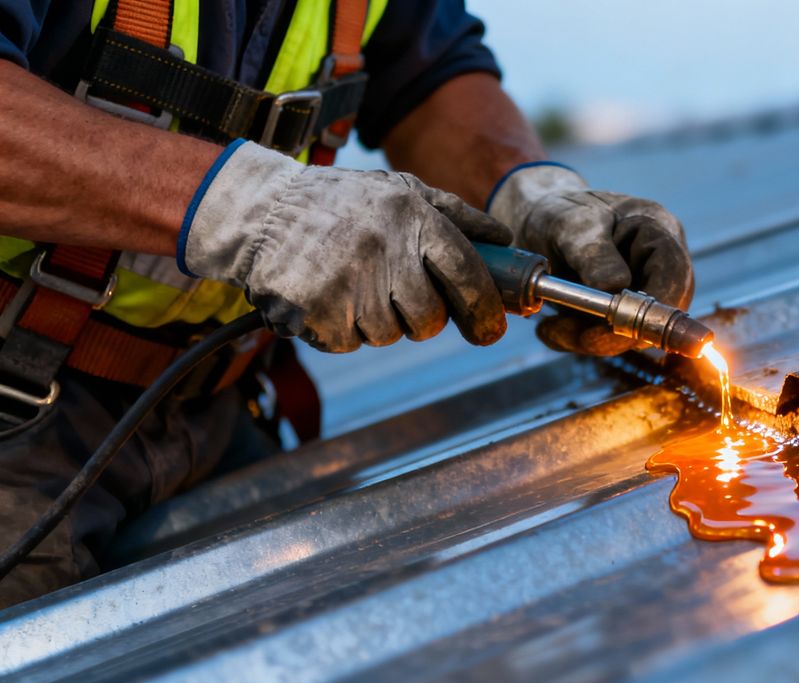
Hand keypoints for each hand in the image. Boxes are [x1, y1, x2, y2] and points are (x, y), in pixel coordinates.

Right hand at [183, 140, 512, 351]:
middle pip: (429, 319)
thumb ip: (456, 215)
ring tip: (354, 284)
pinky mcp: (317, 313)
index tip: (491, 328)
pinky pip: (351, 342)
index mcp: (412, 217)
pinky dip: (343, 328)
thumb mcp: (401, 190)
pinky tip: (329, 295)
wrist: (258, 212)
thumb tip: (505, 240)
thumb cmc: (340, 203)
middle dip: (422, 319)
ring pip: (390, 334)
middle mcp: (384, 248)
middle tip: (402, 300)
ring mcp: (348, 283)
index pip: (467, 273)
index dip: (485, 308)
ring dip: (378, 321)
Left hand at [488, 164, 692, 355]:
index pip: (675, 275)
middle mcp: (658, 265)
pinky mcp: (621, 313)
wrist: (536, 224)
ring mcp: (642, 291)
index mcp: (658, 230)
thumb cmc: (559, 212)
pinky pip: (610, 338)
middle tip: (578, 338)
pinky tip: (551, 329)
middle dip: (618, 333)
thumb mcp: (570, 224)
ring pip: (634, 333)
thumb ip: (592, 252)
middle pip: (661, 312)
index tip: (615, 327)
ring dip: (592, 340)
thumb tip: (615, 288)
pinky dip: (578, 341)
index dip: (655, 309)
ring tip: (551, 328)